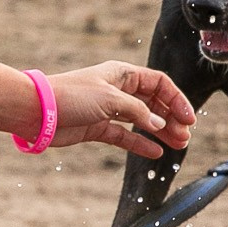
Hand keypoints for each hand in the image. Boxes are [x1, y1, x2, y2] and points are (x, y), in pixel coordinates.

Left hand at [49, 62, 195, 157]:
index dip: (176, 100)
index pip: (159, 84)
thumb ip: (138, 112)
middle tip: (185, 136)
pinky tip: (155, 152)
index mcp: (122, 74)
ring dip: (160, 131)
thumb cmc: (71, 96)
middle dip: (171, 119)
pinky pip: (125, 135)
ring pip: (142, 120)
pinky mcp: (98, 127)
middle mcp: (118, 90)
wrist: (38, 112)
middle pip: (153, 103)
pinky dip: (140, 143)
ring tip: (177, 144)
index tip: (189, 119)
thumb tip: (160, 125)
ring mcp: (108, 109)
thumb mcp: (110, 99)